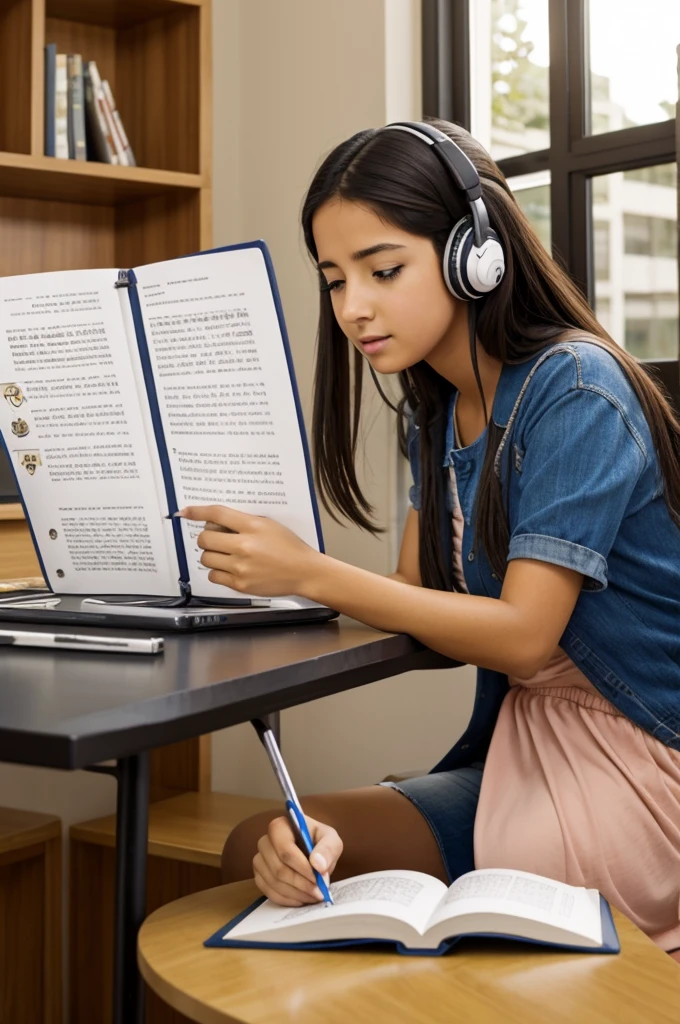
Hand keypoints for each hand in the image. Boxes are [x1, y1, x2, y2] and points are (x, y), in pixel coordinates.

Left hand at [177, 504, 321, 596]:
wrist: (304, 572)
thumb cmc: (289, 547)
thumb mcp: (269, 525)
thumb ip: (243, 522)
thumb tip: (215, 524)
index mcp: (253, 526)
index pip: (217, 514)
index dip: (197, 511)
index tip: (185, 512)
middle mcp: (244, 546)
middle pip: (205, 539)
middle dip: (206, 538)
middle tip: (216, 540)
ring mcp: (241, 567)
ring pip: (206, 558)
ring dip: (211, 555)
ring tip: (226, 555)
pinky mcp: (240, 585)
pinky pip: (214, 576)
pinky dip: (218, 572)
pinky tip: (230, 568)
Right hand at [253, 813, 342, 905]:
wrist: (311, 852)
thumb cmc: (319, 842)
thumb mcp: (331, 840)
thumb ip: (328, 849)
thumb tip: (318, 865)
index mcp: (280, 827)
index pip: (286, 851)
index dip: (302, 868)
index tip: (319, 879)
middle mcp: (264, 842)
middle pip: (279, 869)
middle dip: (301, 884)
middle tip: (319, 892)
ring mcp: (259, 860)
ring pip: (274, 883)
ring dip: (296, 894)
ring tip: (314, 896)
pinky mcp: (259, 876)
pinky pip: (269, 893)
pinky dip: (287, 900)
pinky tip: (302, 898)